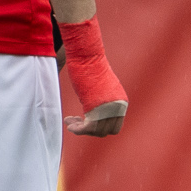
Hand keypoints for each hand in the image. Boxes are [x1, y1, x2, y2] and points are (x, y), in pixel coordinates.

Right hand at [59, 16, 126, 136]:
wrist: (88, 58)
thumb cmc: (91, 70)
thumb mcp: (102, 89)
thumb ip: (103, 102)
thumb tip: (96, 111)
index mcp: (122, 103)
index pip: (115, 127)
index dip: (100, 128)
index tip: (87, 121)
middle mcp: (118, 108)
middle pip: (106, 131)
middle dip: (90, 131)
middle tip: (77, 121)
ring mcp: (109, 109)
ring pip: (97, 132)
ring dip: (81, 130)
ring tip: (70, 120)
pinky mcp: (97, 108)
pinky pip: (87, 129)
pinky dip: (76, 129)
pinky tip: (69, 121)